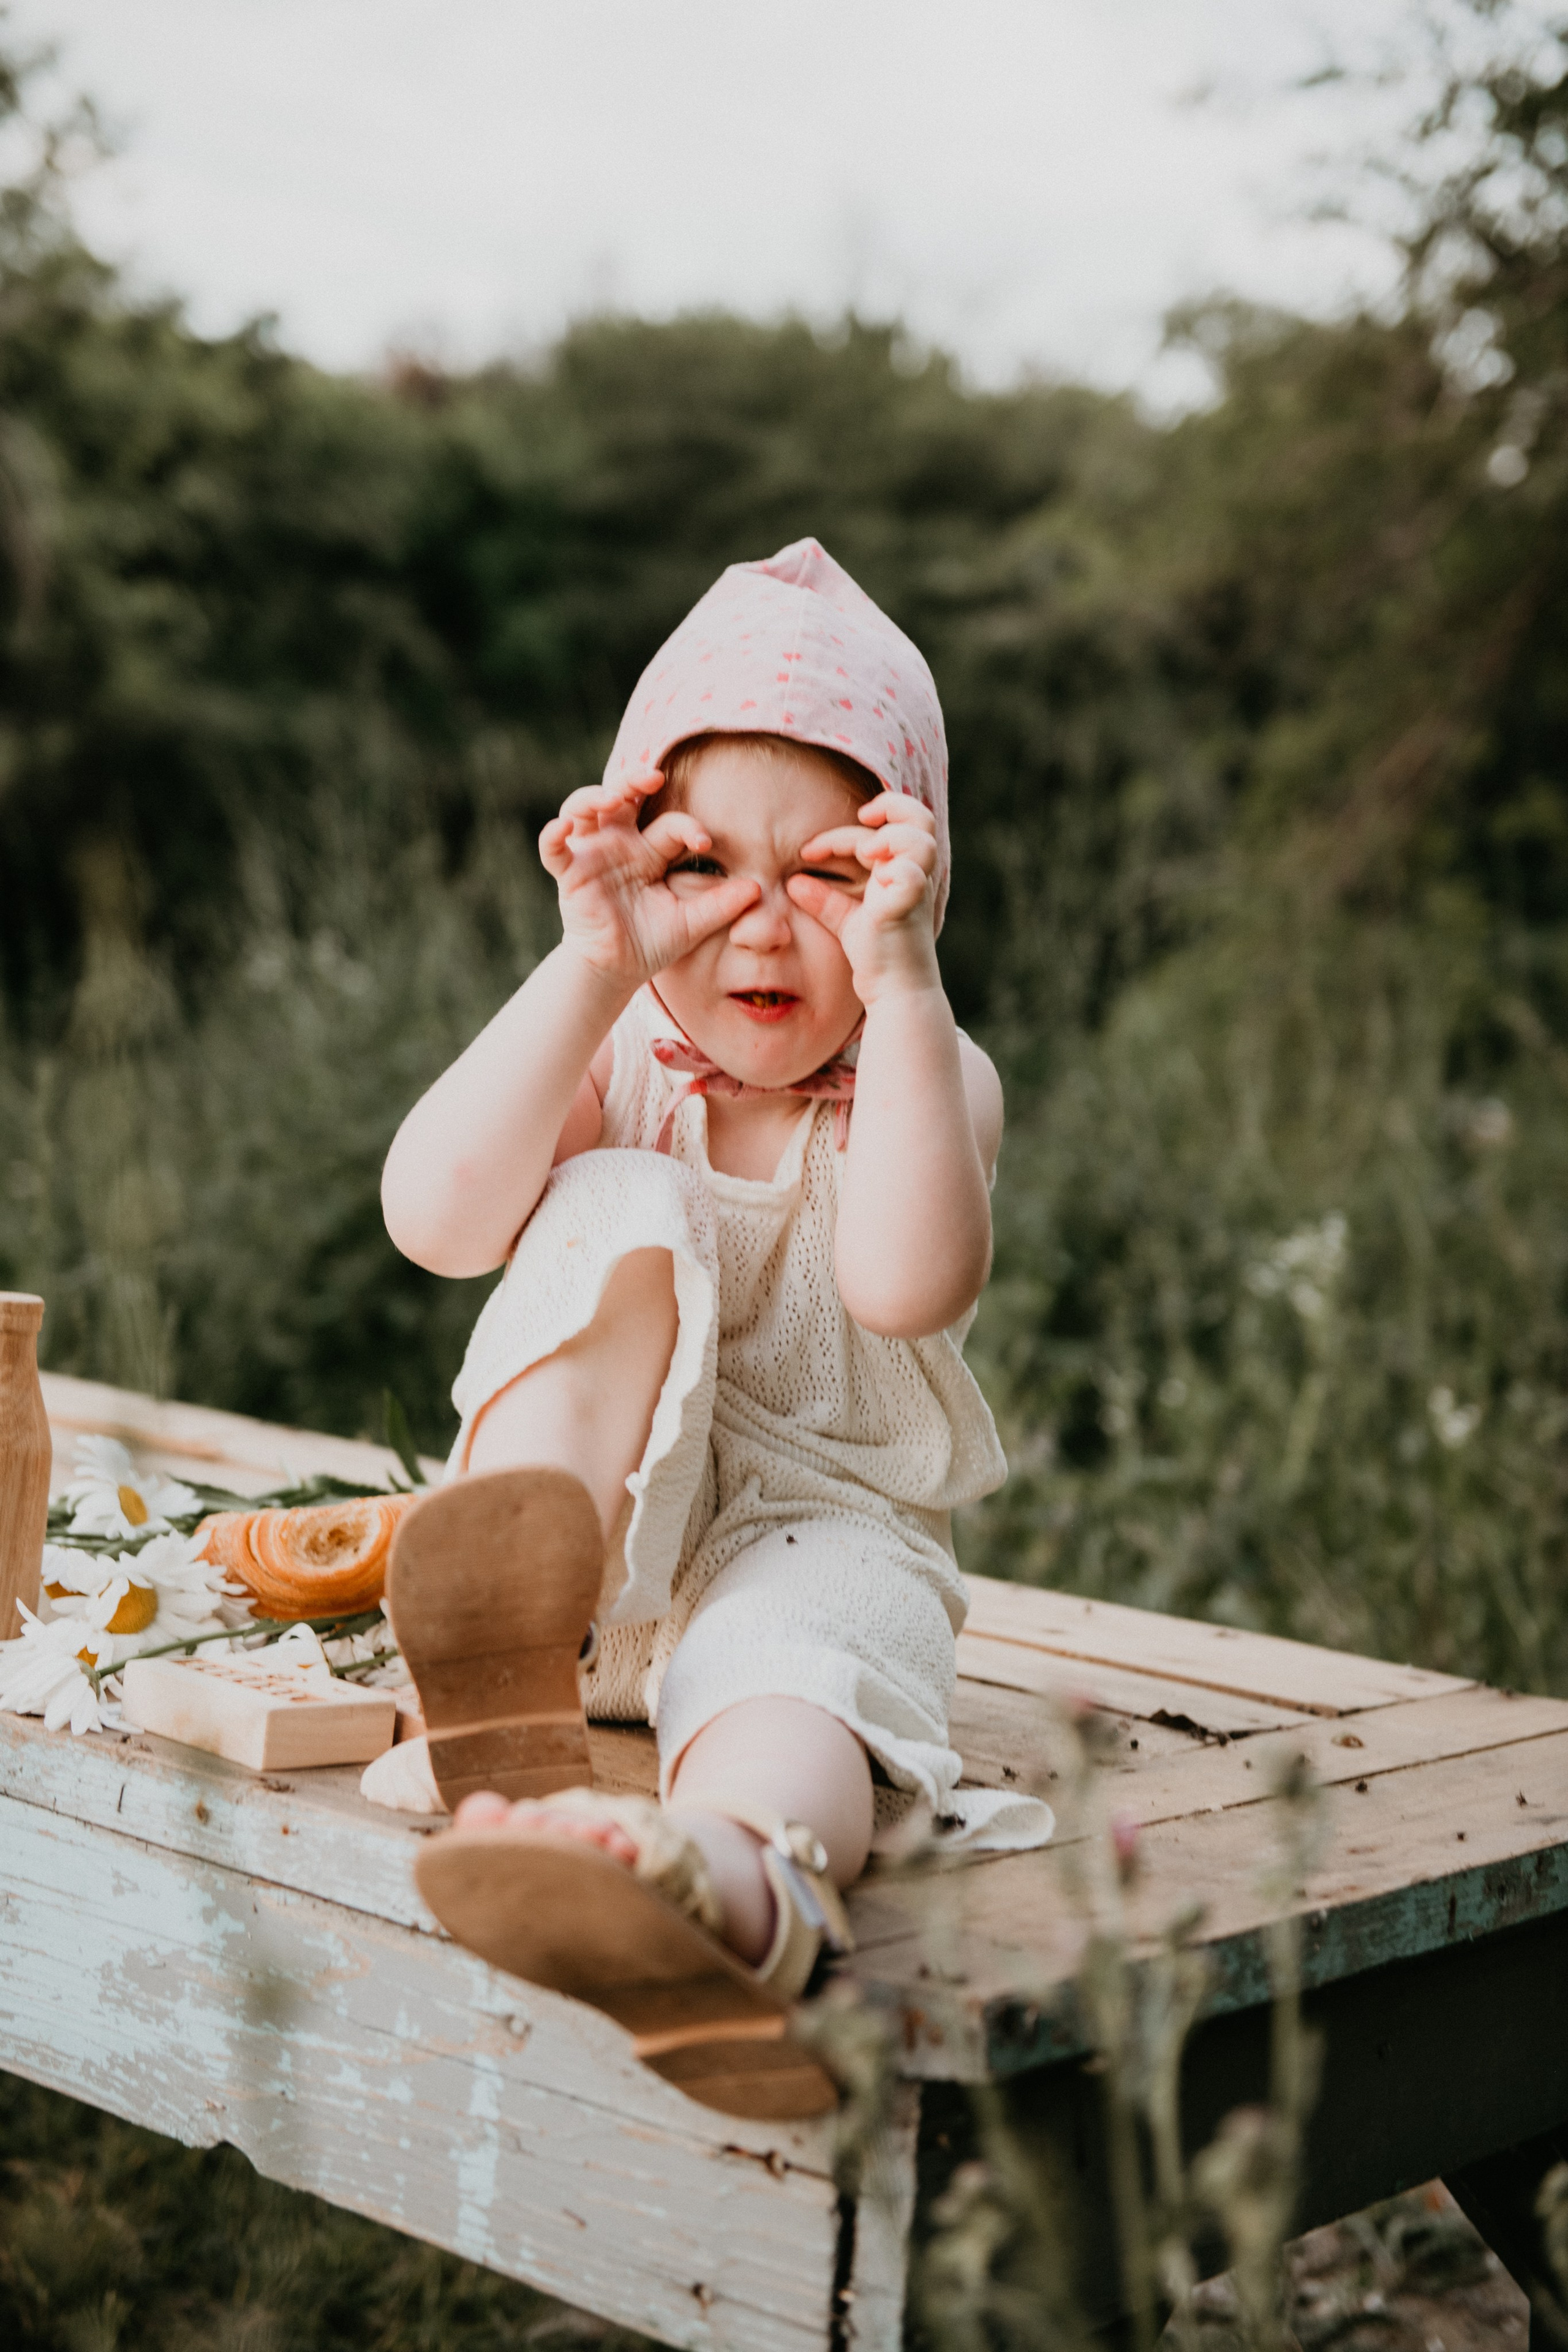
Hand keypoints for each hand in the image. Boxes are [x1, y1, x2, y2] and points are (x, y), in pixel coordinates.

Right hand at [539, 773, 759, 988]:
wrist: (617, 970)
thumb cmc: (652, 943)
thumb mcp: (691, 923)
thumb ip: (721, 905)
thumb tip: (759, 889)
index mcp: (651, 850)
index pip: (670, 825)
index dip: (689, 827)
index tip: (705, 842)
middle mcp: (620, 844)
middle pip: (623, 796)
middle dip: (634, 779)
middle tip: (653, 775)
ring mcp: (592, 855)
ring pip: (584, 809)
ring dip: (593, 797)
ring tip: (608, 798)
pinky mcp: (569, 874)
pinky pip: (553, 849)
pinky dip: (552, 835)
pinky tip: (561, 827)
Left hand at [787, 792, 939, 1003]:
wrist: (894, 991)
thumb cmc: (876, 955)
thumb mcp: (846, 920)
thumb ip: (825, 899)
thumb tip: (794, 882)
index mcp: (903, 871)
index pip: (882, 830)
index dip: (843, 832)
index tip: (808, 852)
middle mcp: (916, 875)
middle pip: (921, 817)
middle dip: (890, 806)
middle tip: (861, 817)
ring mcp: (916, 890)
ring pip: (921, 837)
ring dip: (889, 836)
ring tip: (865, 853)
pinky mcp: (907, 908)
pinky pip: (910, 874)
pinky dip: (892, 869)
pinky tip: (873, 879)